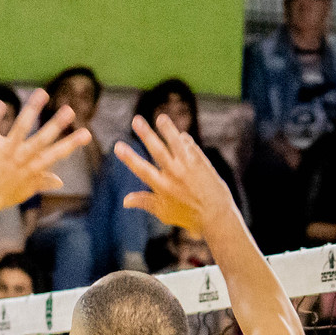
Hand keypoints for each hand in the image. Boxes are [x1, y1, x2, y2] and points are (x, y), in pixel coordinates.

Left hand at [0, 90, 92, 216]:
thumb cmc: (2, 198)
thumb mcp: (26, 191)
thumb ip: (43, 182)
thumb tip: (60, 181)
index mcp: (33, 169)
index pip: (57, 153)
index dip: (72, 143)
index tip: (87, 133)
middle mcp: (22, 158)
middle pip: (42, 138)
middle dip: (56, 124)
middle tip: (70, 110)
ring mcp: (7, 152)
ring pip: (21, 127)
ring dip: (32, 109)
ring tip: (42, 93)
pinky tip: (0, 102)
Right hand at [115, 113, 239, 236]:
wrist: (217, 217)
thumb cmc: (188, 216)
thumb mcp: (164, 213)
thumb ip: (145, 202)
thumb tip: (125, 200)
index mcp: (163, 188)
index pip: (142, 170)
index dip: (129, 158)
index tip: (118, 146)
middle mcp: (175, 175)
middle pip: (158, 151)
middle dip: (146, 135)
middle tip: (136, 120)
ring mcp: (190, 167)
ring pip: (177, 143)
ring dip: (168, 129)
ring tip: (160, 118)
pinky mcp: (202, 162)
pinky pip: (191, 147)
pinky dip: (184, 140)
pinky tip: (180, 136)